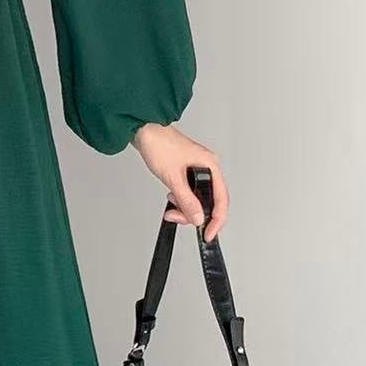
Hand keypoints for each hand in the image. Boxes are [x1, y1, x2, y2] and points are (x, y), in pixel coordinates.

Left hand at [131, 123, 228, 242]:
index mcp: (210, 166)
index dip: (216, 220)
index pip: (221, 200)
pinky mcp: (186, 172)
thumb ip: (187, 200)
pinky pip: (189, 193)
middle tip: (177, 217)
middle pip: (209, 201)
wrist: (144, 131)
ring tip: (171, 207)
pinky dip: (180, 200)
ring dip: (184, 207)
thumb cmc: (159, 145)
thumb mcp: (173, 177)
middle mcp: (207, 168)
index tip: (208, 234)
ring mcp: (197, 170)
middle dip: (194, 214)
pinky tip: (171, 197)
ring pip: (197, 199)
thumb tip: (198, 218)